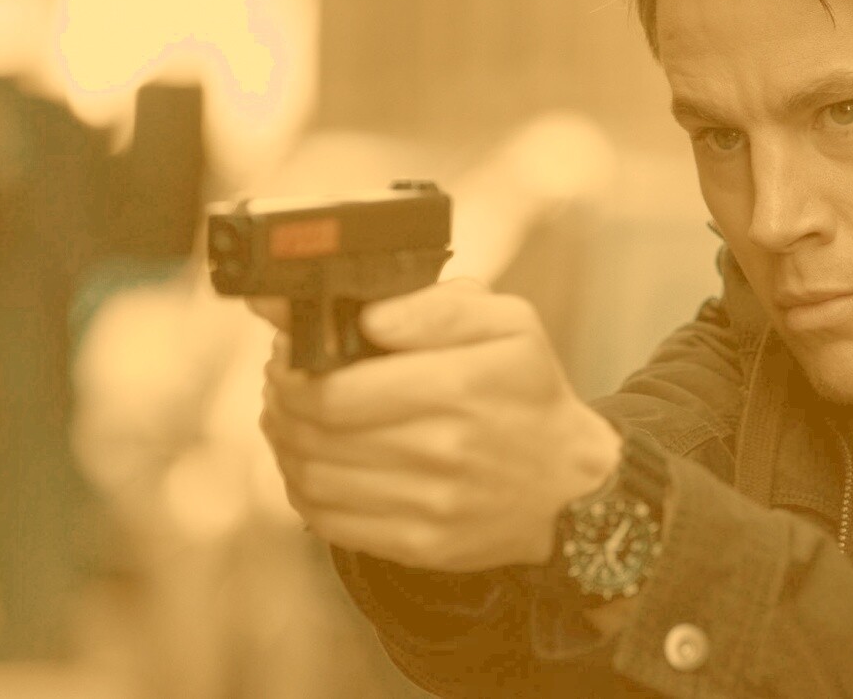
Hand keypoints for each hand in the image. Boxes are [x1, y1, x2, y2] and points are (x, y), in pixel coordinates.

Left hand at [254, 280, 621, 572]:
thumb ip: (436, 307)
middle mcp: (444, 449)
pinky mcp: (421, 545)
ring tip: (289, 417)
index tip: (287, 354)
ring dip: (285, 443)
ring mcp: (431, 504)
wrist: (572, 484)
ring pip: (313, 477)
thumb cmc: (530, 393)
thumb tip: (368, 317)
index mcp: (462, 385)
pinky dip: (303, 488)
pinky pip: (329, 521)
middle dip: (281, 401)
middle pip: (315, 433)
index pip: (336, 389)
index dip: (292, 372)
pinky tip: (310, 462)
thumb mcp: (509, 323)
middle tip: (280, 381)